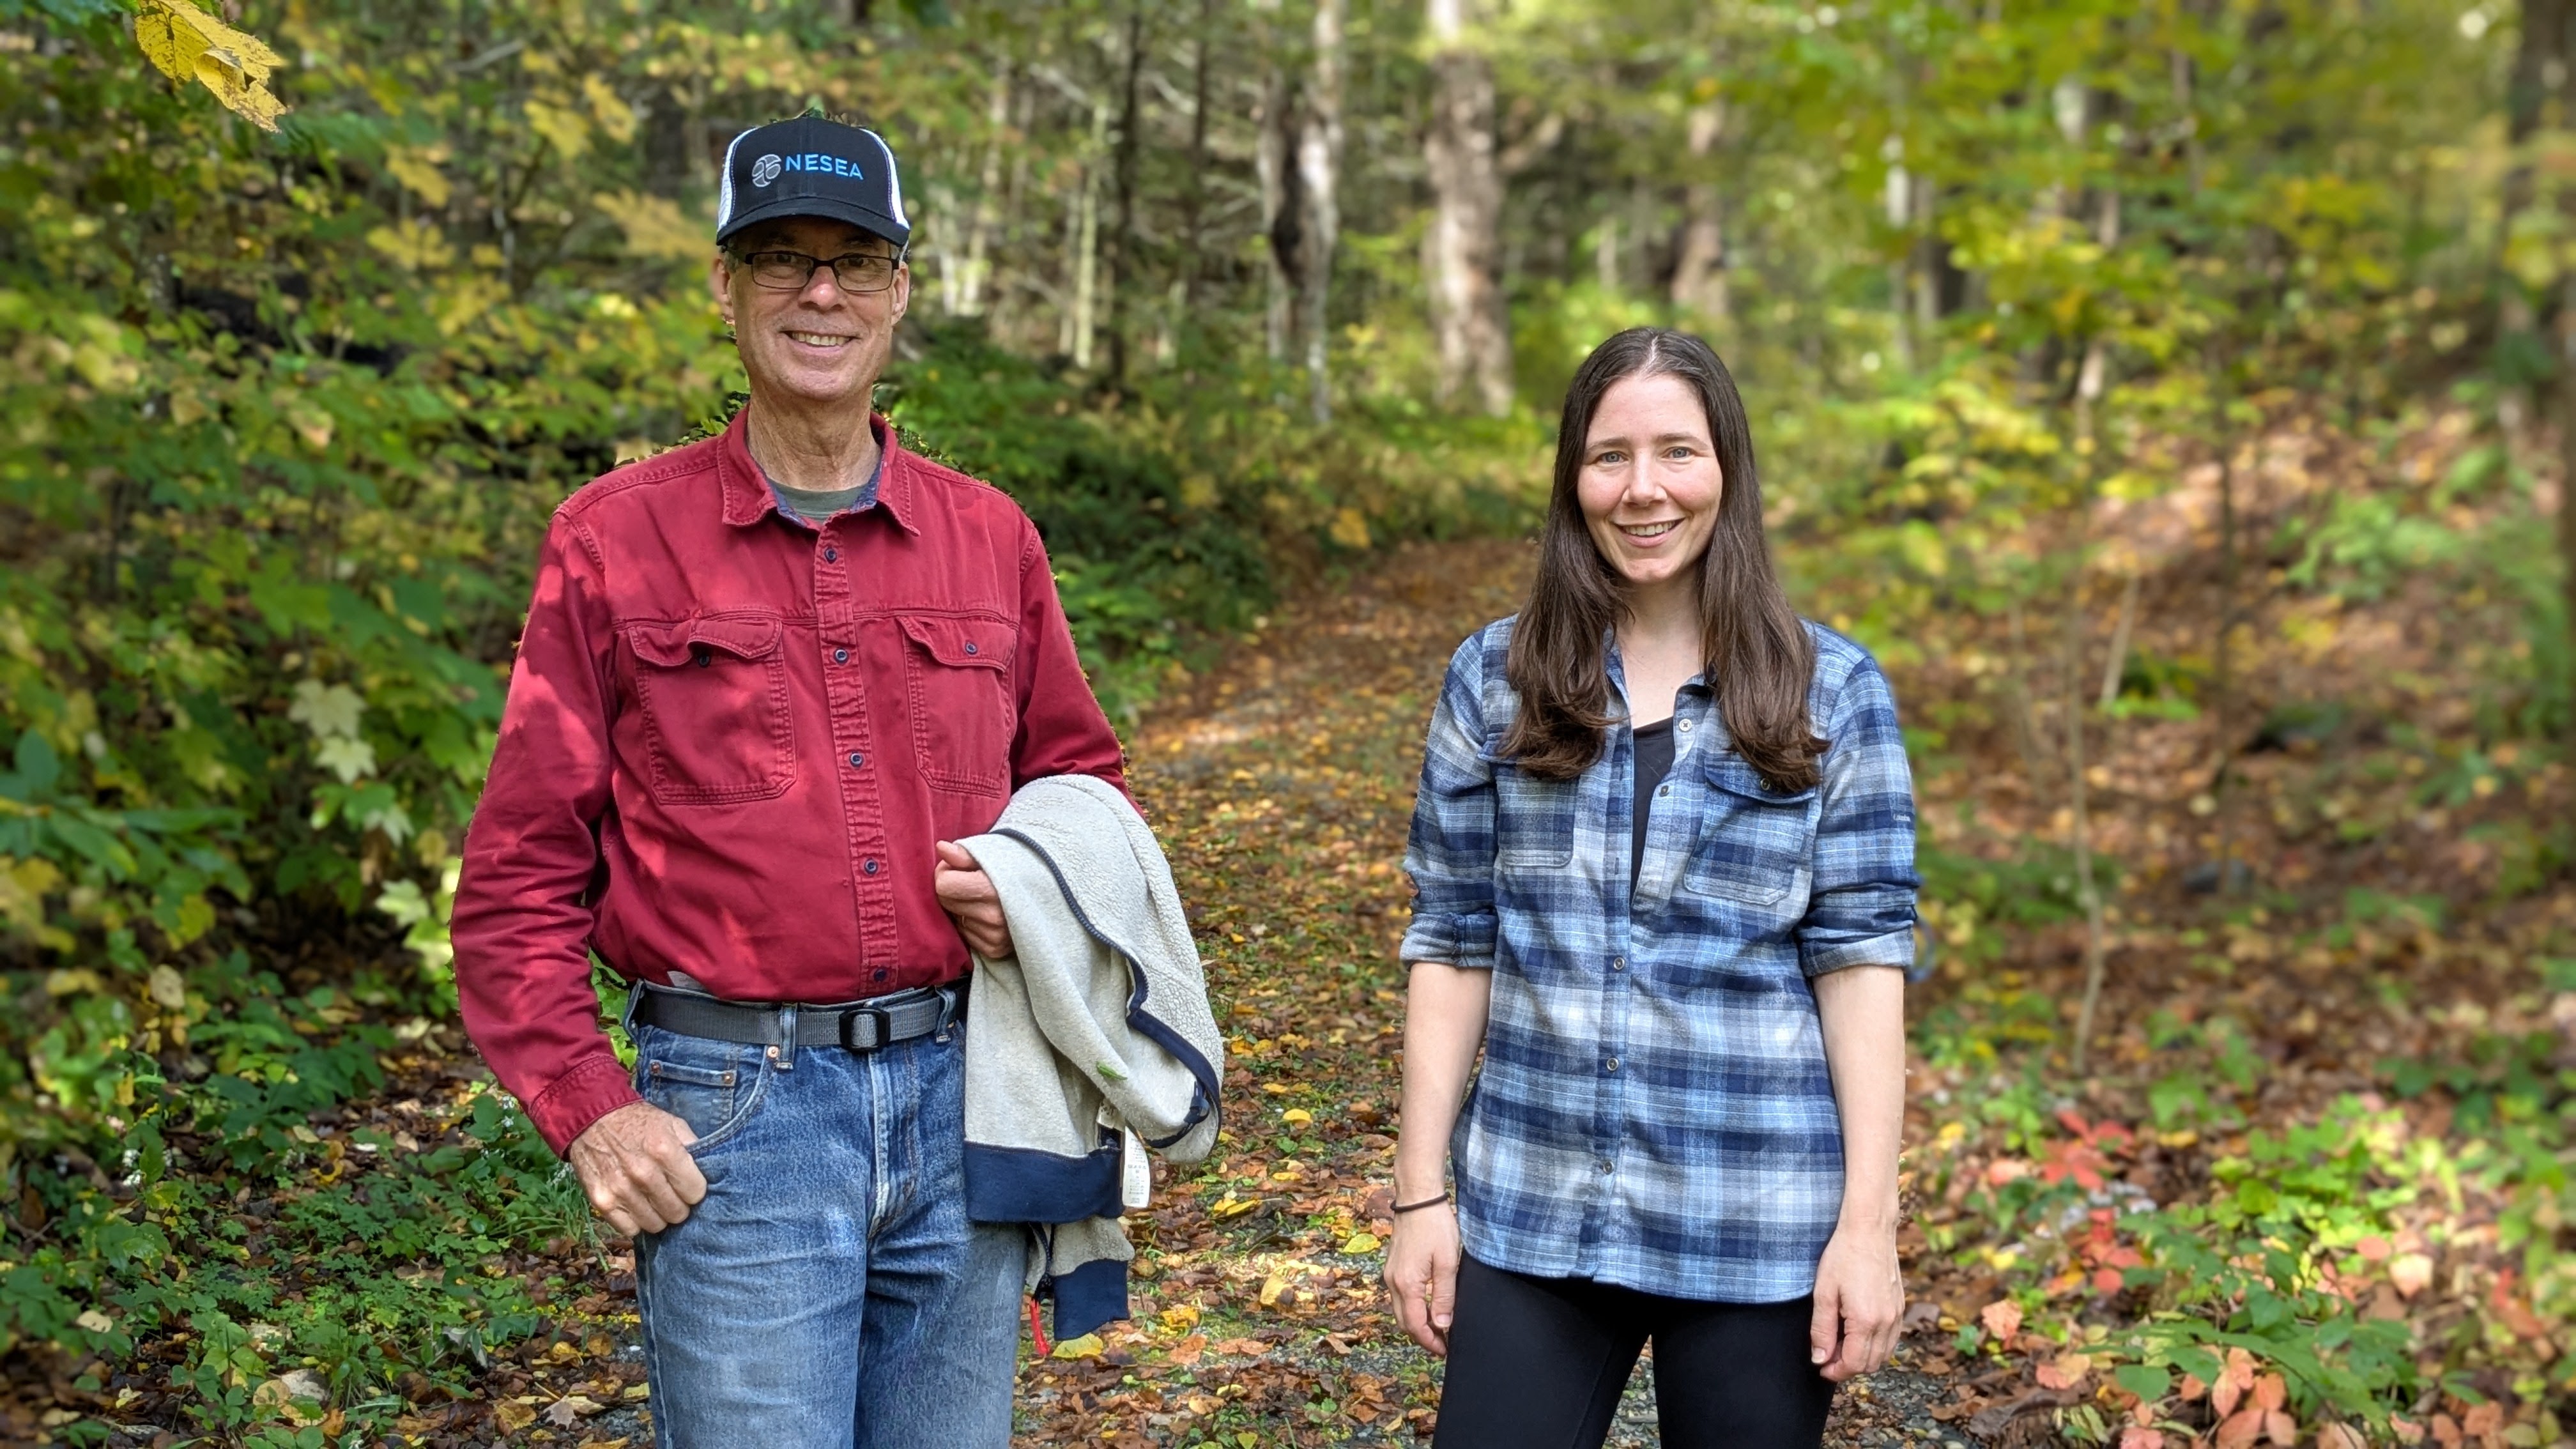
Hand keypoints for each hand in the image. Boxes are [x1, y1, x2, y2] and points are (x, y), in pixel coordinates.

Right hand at [568, 1101, 706, 1236]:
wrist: (593, 1118)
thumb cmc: (639, 1122)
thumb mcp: (673, 1124)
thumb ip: (694, 1148)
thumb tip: (710, 1174)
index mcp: (664, 1151)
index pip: (695, 1193)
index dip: (694, 1190)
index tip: (688, 1184)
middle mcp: (643, 1173)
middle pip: (677, 1212)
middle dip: (679, 1205)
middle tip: (672, 1193)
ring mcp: (620, 1190)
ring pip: (655, 1225)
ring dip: (658, 1215)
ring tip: (654, 1200)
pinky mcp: (602, 1202)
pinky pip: (630, 1230)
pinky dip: (636, 1221)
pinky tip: (637, 1205)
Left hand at [934, 840, 1013, 958]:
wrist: (1052, 893)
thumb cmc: (1019, 868)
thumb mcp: (995, 854)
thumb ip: (965, 854)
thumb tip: (941, 847)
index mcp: (992, 890)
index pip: (943, 885)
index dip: (945, 872)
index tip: (958, 868)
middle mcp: (993, 916)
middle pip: (945, 901)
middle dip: (952, 889)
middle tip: (970, 881)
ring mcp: (995, 936)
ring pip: (954, 918)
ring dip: (962, 907)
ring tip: (982, 897)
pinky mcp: (995, 949)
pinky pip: (965, 934)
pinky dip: (971, 923)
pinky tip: (987, 913)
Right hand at [1383, 1202, 1462, 1356]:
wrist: (1417, 1198)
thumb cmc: (1435, 1226)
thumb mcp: (1447, 1263)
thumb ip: (1444, 1296)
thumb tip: (1442, 1324)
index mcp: (1407, 1284)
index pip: (1415, 1324)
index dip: (1430, 1341)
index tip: (1445, 1349)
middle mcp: (1393, 1282)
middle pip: (1404, 1321)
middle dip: (1422, 1336)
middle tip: (1443, 1343)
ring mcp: (1391, 1274)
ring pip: (1401, 1309)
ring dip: (1417, 1322)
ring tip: (1438, 1327)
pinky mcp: (1393, 1266)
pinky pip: (1400, 1296)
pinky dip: (1413, 1308)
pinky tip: (1428, 1305)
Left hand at [1809, 1218, 1901, 1380]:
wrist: (1869, 1230)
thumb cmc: (1843, 1256)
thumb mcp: (1823, 1292)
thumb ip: (1821, 1329)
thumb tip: (1820, 1359)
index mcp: (1866, 1321)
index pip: (1854, 1363)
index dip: (1836, 1371)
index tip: (1821, 1368)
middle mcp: (1886, 1322)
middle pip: (1870, 1364)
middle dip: (1848, 1367)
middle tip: (1827, 1357)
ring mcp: (1897, 1315)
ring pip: (1883, 1354)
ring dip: (1863, 1358)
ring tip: (1840, 1346)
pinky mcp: (1900, 1307)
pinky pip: (1891, 1339)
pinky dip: (1876, 1346)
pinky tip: (1858, 1334)